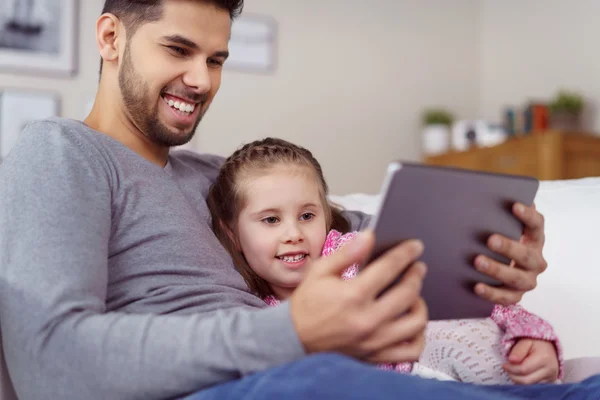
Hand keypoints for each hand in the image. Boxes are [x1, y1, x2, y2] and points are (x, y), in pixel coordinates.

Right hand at [290, 231, 427, 363]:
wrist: (294, 338)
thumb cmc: (307, 304)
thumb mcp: (320, 271)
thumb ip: (346, 253)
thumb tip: (370, 236)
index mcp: (353, 295)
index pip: (389, 268)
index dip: (406, 253)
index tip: (415, 246)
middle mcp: (367, 319)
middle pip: (408, 293)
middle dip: (416, 275)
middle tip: (417, 268)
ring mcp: (374, 341)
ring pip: (416, 323)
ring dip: (420, 305)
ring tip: (414, 295)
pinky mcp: (375, 356)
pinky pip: (410, 351)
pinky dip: (418, 337)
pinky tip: (411, 324)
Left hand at [474, 202, 547, 304]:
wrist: (493, 270)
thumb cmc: (496, 239)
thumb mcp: (497, 226)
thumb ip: (494, 213)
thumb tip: (479, 192)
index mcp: (534, 238)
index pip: (537, 224)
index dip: (527, 215)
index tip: (514, 205)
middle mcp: (535, 260)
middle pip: (527, 255)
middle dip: (509, 247)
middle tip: (490, 239)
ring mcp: (527, 280)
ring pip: (517, 278)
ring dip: (497, 270)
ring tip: (477, 261)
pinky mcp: (515, 296)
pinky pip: (506, 298)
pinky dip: (492, 293)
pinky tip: (476, 286)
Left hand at [503, 338, 558, 383]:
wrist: (549, 346)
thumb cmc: (535, 342)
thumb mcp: (525, 341)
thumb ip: (518, 350)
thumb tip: (511, 360)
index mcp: (544, 358)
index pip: (523, 369)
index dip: (511, 368)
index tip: (504, 365)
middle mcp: (550, 370)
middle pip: (526, 381)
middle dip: (513, 376)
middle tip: (507, 369)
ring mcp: (551, 377)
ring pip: (529, 386)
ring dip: (518, 380)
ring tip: (514, 370)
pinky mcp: (550, 382)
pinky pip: (534, 386)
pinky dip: (525, 381)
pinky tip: (521, 374)